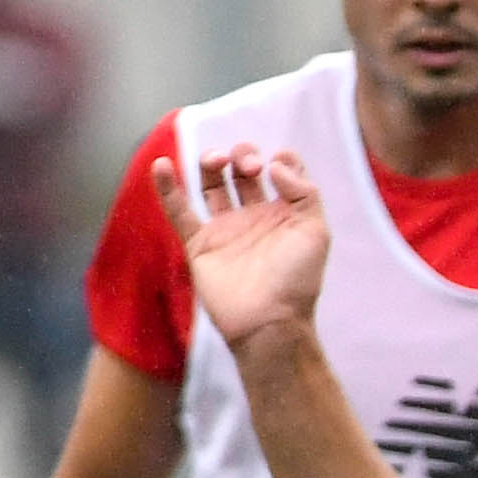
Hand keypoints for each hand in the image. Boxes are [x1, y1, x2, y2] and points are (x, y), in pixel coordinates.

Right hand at [152, 149, 329, 351]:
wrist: (267, 321)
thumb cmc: (296, 280)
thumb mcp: (315, 232)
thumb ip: (304, 192)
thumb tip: (276, 162)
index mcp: (285, 215)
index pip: (281, 173)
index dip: (281, 160)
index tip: (277, 162)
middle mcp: (255, 217)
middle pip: (243, 172)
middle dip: (245, 157)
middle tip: (249, 166)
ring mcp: (226, 229)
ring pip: (212, 185)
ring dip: (212, 162)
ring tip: (217, 159)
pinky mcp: (199, 244)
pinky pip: (179, 211)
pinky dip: (166, 187)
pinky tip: (162, 163)